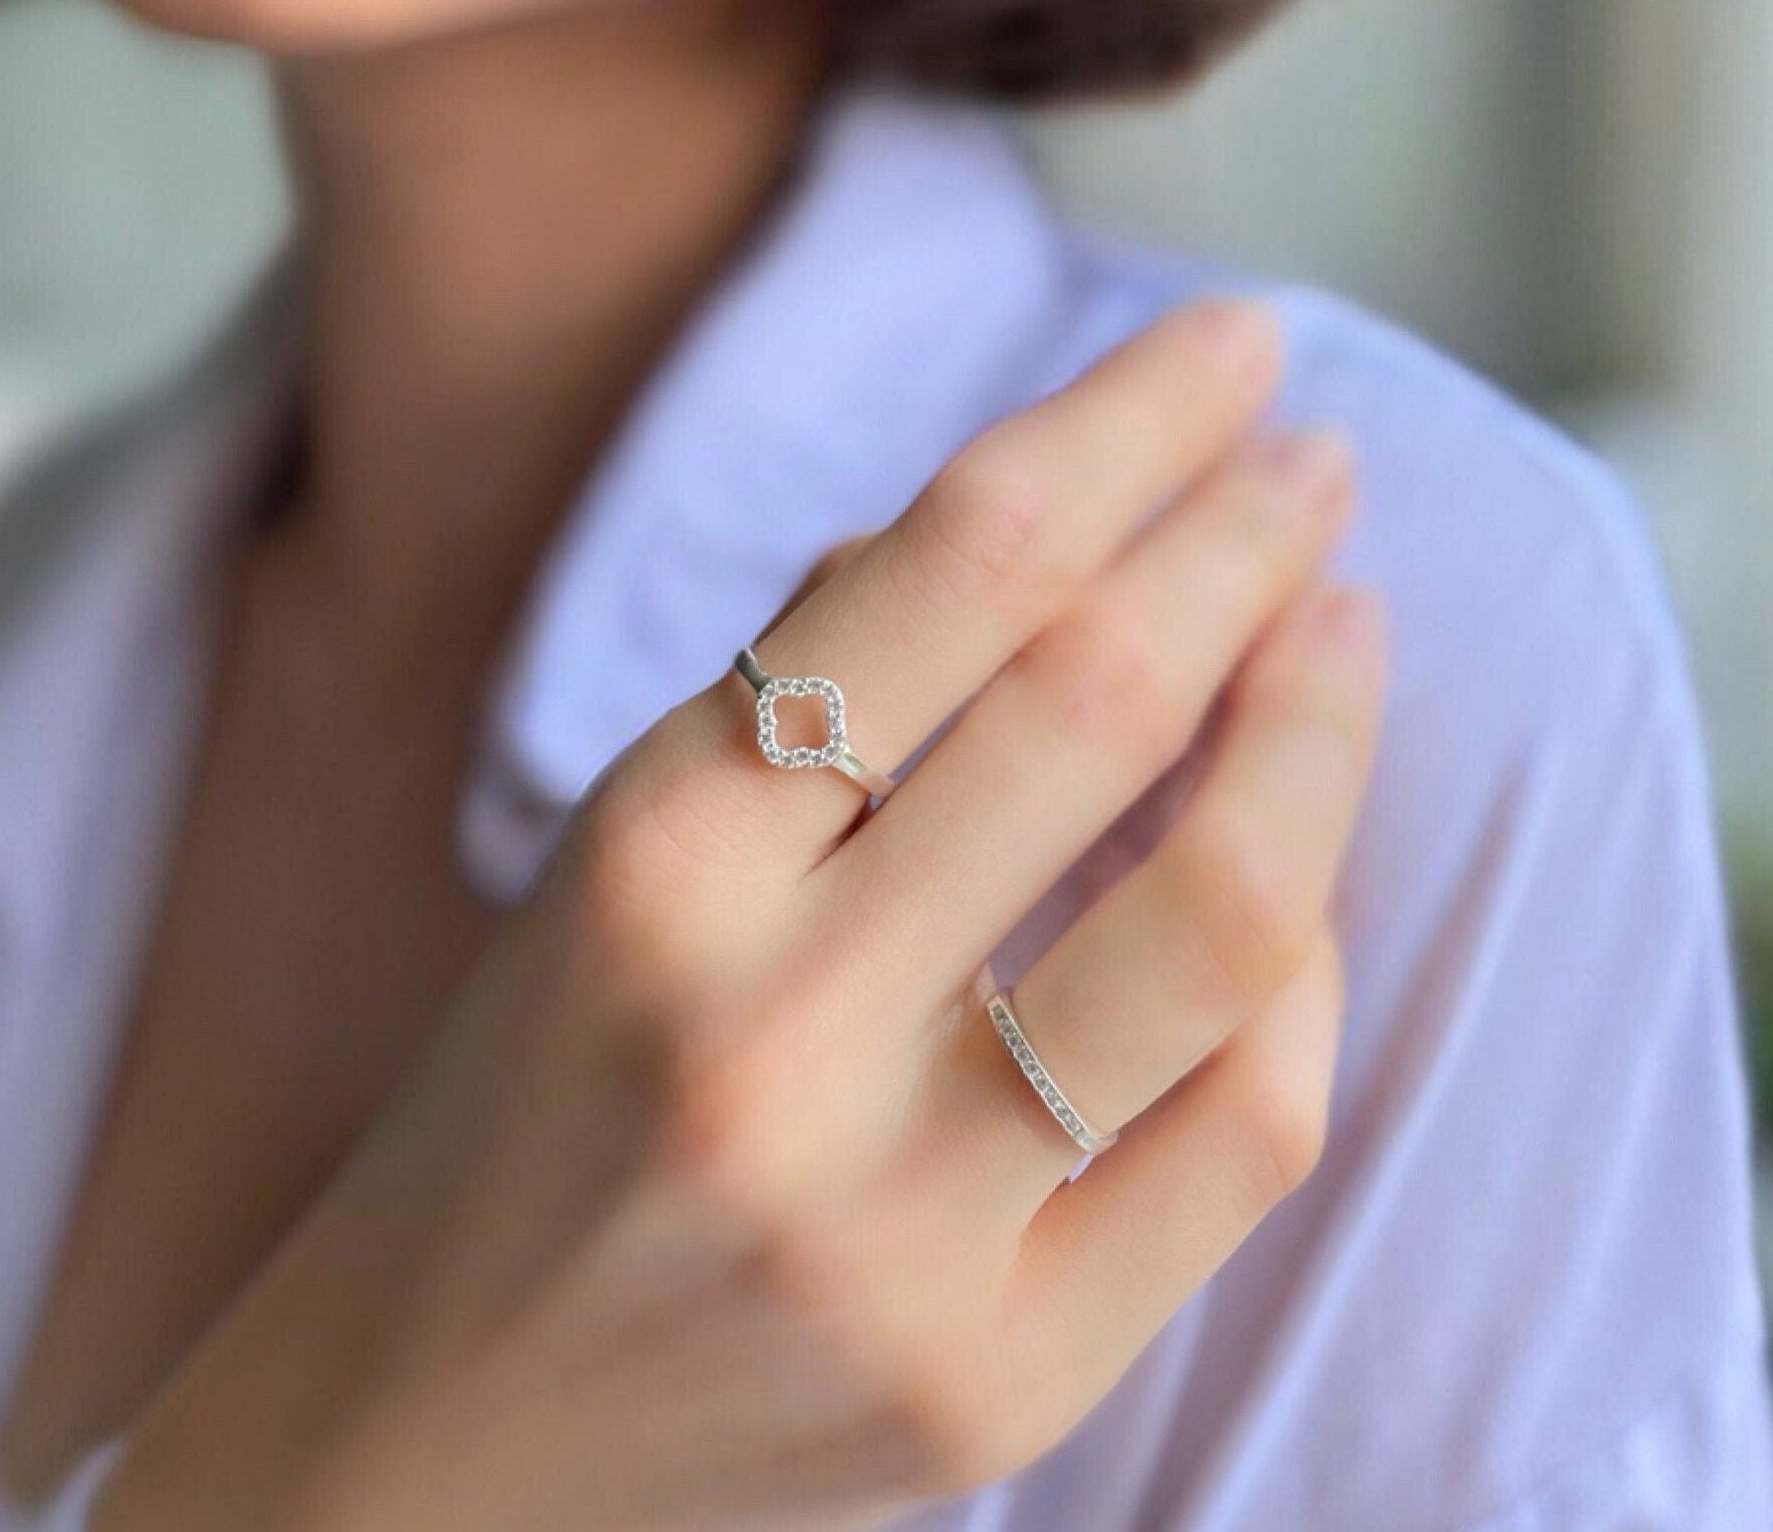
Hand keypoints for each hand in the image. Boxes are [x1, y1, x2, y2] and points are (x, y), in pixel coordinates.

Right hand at [94, 296, 1384, 1531]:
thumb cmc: (527, 1104)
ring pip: (1222, 910)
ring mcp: (897, 1222)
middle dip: (1244, 537)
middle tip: (1311, 458)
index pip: (956, 562)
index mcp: (657, 855)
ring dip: (1319, 724)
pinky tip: (1303, 878)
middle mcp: (770, 1024)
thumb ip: (814, 688)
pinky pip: (1247, 1125)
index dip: (1128, 422)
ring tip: (1344, 623)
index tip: (1232, 350)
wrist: (429, 1439)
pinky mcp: (1000, 1375)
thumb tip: (1046, 516)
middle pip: (1099, 702)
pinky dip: (1307, 969)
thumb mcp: (620, 853)